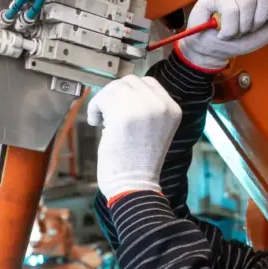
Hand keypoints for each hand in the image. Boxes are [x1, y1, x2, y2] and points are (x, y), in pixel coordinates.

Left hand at [87, 75, 181, 201]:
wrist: (135, 187)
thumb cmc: (139, 165)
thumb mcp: (154, 130)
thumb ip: (146, 109)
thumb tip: (122, 91)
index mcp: (172, 110)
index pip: (149, 83)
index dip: (129, 92)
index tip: (119, 105)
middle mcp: (162, 106)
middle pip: (130, 81)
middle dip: (114, 95)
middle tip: (107, 114)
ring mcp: (144, 108)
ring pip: (115, 88)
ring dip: (103, 102)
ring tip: (102, 120)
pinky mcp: (125, 115)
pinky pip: (102, 98)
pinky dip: (95, 108)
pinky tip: (96, 122)